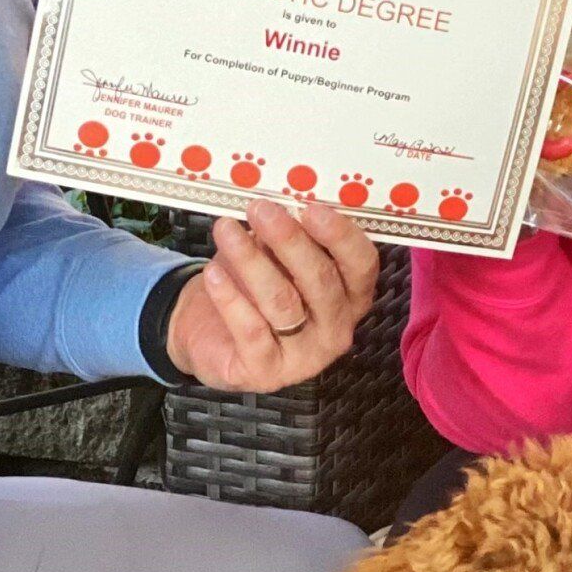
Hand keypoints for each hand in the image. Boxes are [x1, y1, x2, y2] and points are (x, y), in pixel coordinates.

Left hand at [165, 197, 378, 392]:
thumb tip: (281, 199)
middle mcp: (337, 329)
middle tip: (260, 210)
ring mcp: (306, 357)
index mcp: (351, 295)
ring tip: (225, 229)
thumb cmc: (252, 285)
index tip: (310, 207)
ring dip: (251, 261)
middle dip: (289, 241)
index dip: (340, 235)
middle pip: (321, 282)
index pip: (361, 264)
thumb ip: (289, 233)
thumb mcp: (275, 254)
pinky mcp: (268, 373)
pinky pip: (251, 331)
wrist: (210, 332)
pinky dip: (230, 298)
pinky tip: (213, 273)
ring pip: (283, 302)